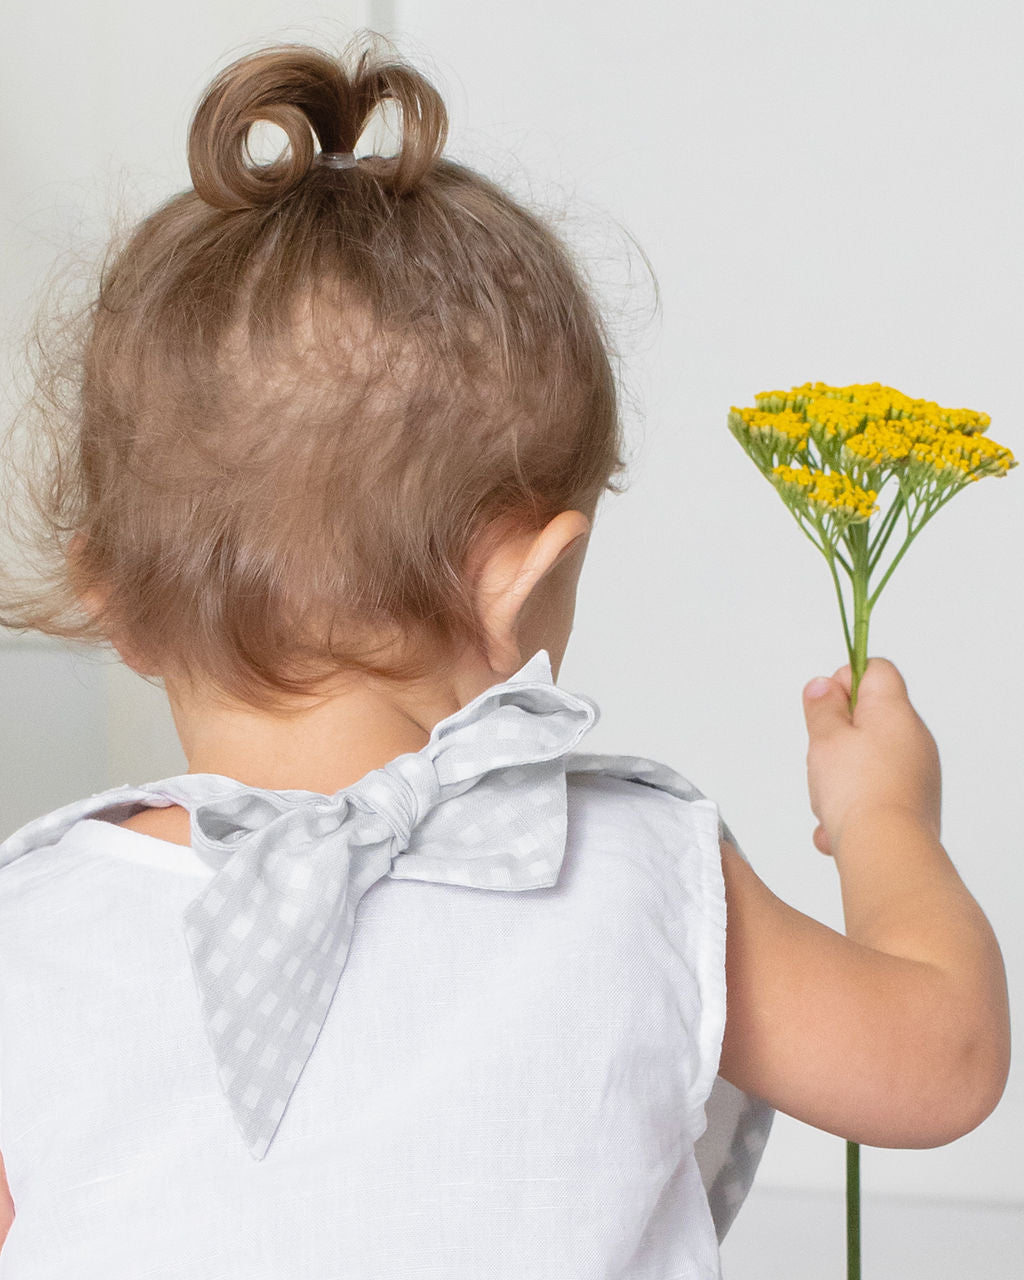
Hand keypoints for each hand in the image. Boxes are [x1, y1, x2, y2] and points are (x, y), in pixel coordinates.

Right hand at [801, 658, 941, 856]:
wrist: (887, 851)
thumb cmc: (856, 790)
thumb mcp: (824, 738)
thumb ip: (822, 707)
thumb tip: (824, 686)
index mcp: (895, 711)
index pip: (875, 670)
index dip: (844, 680)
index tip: (824, 707)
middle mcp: (914, 739)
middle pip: (869, 719)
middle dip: (836, 737)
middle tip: (821, 756)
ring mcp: (917, 774)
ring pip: (868, 761)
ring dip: (840, 777)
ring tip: (828, 799)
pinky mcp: (914, 805)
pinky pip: (875, 794)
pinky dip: (853, 806)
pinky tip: (836, 828)